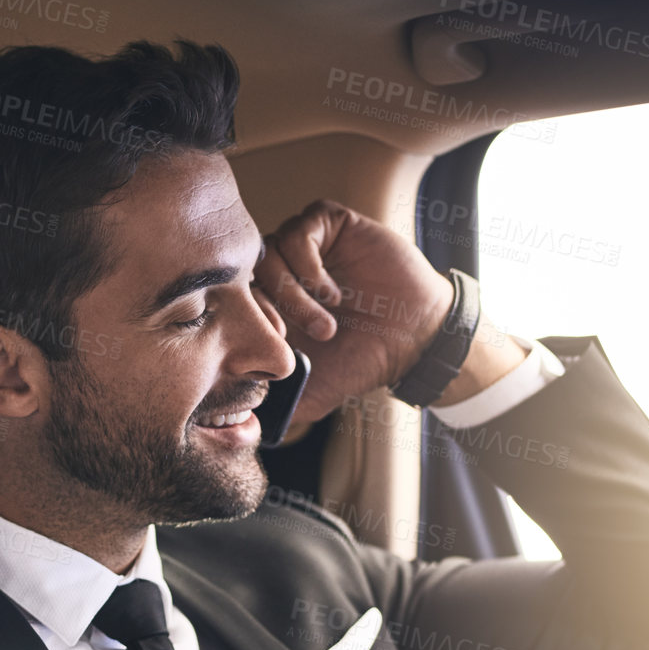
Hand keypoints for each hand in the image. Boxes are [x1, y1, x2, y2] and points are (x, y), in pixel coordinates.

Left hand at [253, 199, 452, 425]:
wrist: (415, 337)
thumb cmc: (363, 360)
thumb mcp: (313, 392)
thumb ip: (278, 404)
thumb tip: (241, 426)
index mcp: (270, 302)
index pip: (233, 299)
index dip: (245, 323)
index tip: (275, 348)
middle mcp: (281, 269)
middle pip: (246, 273)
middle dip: (267, 309)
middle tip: (290, 336)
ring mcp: (304, 245)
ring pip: (269, 252)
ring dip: (293, 294)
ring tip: (324, 322)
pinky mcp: (328, 224)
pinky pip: (298, 231)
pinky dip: (309, 267)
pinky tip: (332, 294)